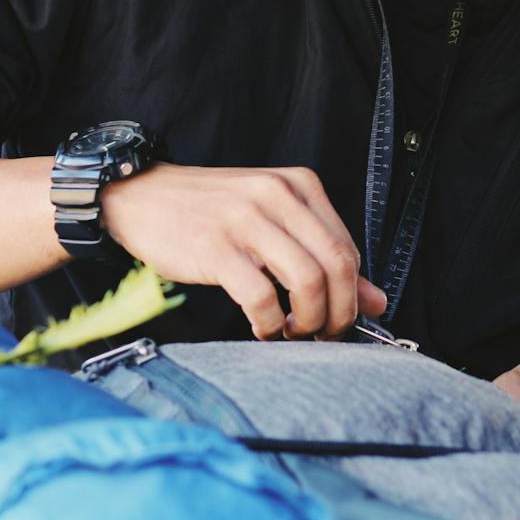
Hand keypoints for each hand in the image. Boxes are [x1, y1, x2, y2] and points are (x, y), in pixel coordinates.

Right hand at [98, 162, 387, 339]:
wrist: (142, 197)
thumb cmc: (211, 213)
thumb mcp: (272, 222)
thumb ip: (323, 256)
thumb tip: (377, 302)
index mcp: (299, 184)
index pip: (348, 248)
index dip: (351, 295)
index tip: (336, 318)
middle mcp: (277, 194)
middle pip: (337, 265)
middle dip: (338, 313)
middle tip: (321, 335)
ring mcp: (246, 219)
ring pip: (308, 281)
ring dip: (307, 322)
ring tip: (292, 333)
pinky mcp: (216, 248)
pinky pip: (262, 297)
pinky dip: (270, 324)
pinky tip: (262, 329)